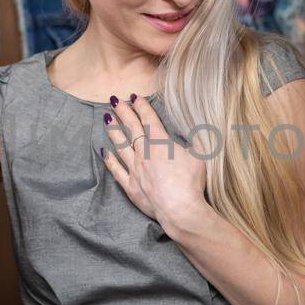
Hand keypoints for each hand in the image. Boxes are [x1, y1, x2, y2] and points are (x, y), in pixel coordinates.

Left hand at [101, 94, 209, 232]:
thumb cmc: (191, 181)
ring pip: (121, 146)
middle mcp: (145, 153)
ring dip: (114, 131)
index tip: (134, 96)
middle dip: (123, 112)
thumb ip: (195, 140)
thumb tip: (197, 129)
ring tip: (106, 119)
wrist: (179, 208)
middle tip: (115, 100)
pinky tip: (104, 152)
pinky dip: (110, 161)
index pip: (149, 120)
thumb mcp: (200, 155)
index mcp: (161, 143)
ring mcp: (136, 170)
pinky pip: (117, 171)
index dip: (142, 107)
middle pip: (132, 128)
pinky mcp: (131, 186)